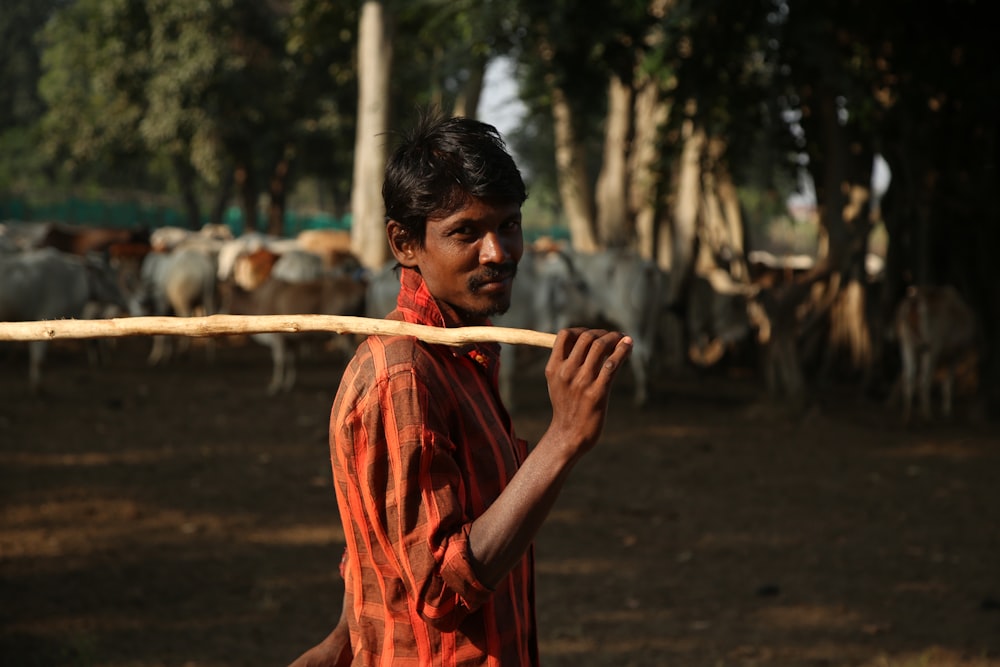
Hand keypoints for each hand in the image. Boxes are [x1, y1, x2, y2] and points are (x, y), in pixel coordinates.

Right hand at [544, 327, 631, 458]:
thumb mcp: (558, 383)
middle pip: (586, 338)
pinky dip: (623, 350)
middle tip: (613, 337)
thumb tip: (587, 343)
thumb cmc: (567, 408)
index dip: (582, 330)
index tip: (594, 335)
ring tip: (623, 339)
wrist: (569, 435)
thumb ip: (567, 364)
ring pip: (600, 347)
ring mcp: (582, 382)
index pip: (565, 335)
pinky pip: (612, 364)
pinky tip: (629, 345)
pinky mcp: (598, 392)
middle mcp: (566, 372)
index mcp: (553, 368)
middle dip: (602, 333)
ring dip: (615, 338)